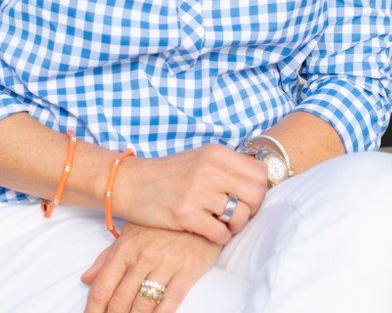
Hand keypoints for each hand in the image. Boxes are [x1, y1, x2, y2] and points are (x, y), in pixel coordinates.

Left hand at [82, 222, 222, 312]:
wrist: (196, 210)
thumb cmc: (160, 225)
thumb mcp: (130, 234)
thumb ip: (107, 257)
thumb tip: (86, 279)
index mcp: (125, 248)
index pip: (102, 287)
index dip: (93, 310)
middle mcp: (142, 257)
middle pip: (120, 302)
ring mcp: (165, 264)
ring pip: (142, 305)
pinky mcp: (187, 270)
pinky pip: (170, 302)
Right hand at [116, 144, 267, 245]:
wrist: (131, 183)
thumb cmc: (169, 173)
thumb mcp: (200, 158)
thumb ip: (227, 167)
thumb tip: (258, 182)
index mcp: (216, 153)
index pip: (260, 173)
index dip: (258, 189)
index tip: (246, 197)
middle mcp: (209, 169)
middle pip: (256, 195)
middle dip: (251, 209)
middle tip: (236, 213)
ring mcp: (197, 191)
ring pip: (240, 216)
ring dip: (234, 226)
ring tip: (221, 223)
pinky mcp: (185, 214)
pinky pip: (220, 234)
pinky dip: (219, 238)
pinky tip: (209, 232)